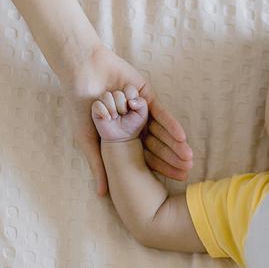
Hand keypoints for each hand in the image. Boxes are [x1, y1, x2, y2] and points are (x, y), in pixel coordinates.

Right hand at [68, 45, 193, 194]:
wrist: (81, 73)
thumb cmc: (79, 106)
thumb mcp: (87, 140)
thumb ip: (98, 165)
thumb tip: (102, 194)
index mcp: (123, 137)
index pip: (146, 157)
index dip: (161, 168)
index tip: (177, 180)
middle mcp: (135, 125)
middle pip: (158, 145)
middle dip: (173, 158)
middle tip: (188, 171)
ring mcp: (142, 110)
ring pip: (162, 131)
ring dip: (176, 144)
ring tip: (189, 157)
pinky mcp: (146, 96)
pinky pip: (161, 112)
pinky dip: (170, 124)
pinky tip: (182, 136)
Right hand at [91, 87, 147, 142]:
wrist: (123, 137)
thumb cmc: (133, 125)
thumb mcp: (142, 115)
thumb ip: (142, 104)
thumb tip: (130, 101)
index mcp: (127, 95)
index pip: (129, 89)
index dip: (131, 99)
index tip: (132, 109)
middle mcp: (115, 96)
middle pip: (118, 93)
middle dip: (122, 106)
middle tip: (123, 115)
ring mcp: (105, 101)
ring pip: (106, 96)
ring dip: (112, 109)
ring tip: (115, 117)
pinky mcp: (96, 108)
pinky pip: (97, 104)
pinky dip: (104, 112)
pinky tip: (108, 119)